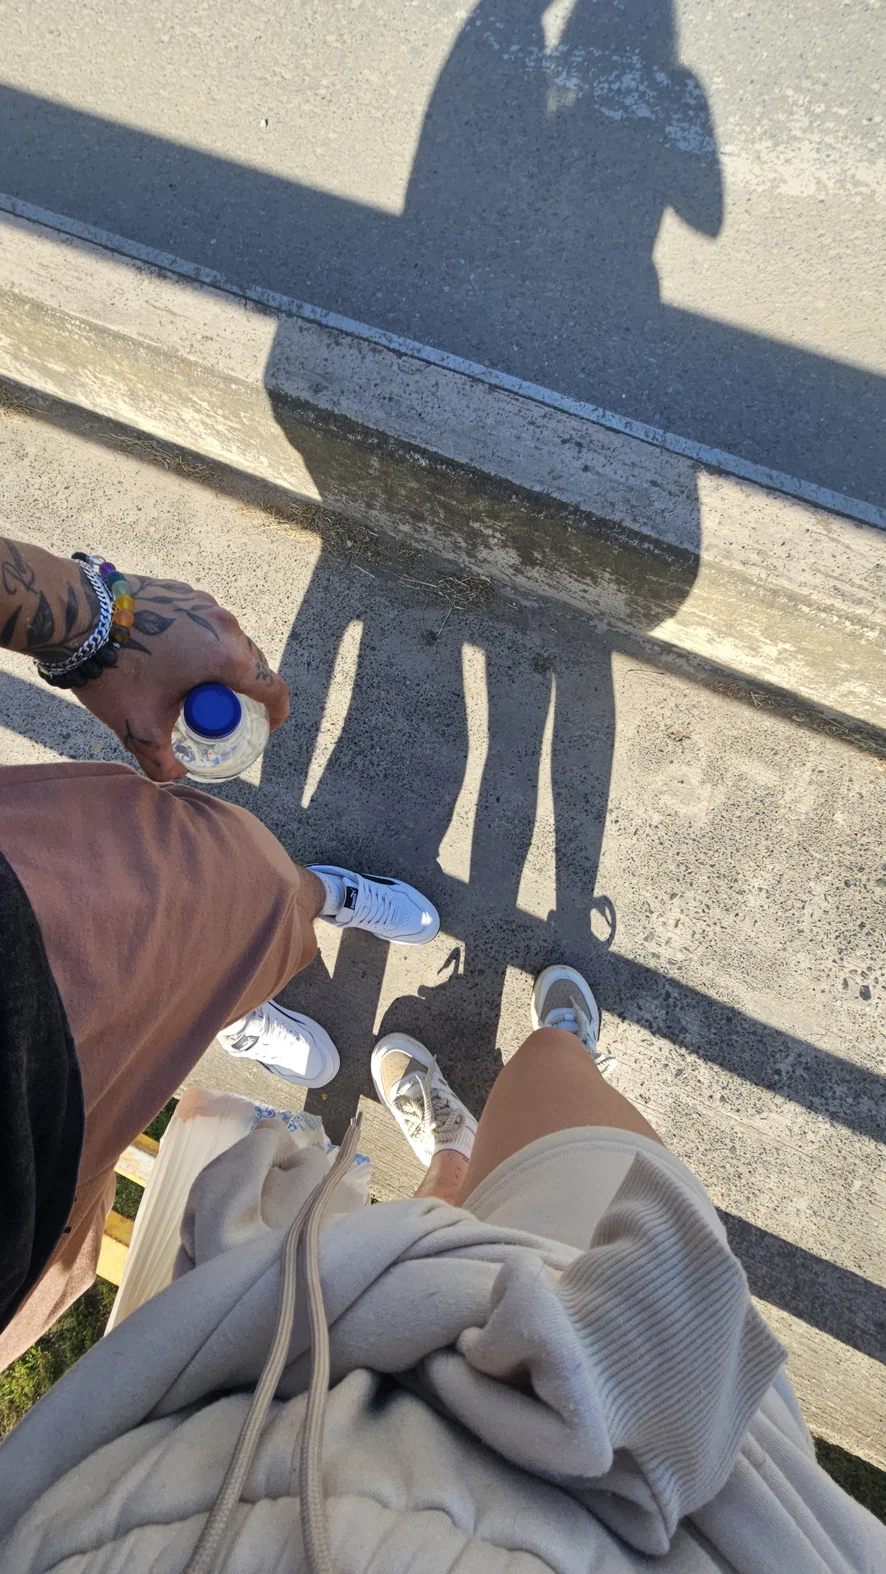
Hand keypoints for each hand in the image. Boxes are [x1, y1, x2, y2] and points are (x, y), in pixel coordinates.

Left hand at [77, 573, 289, 780]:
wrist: (76, 619)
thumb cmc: (114, 673)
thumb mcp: (140, 729)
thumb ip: (161, 763)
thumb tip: (176, 775)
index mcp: (226, 658)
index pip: (273, 688)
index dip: (276, 713)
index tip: (267, 726)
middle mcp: (224, 625)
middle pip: (253, 663)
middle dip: (244, 691)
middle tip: (220, 711)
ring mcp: (203, 603)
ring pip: (228, 640)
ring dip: (219, 664)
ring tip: (192, 684)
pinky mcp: (181, 591)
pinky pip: (203, 622)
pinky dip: (198, 642)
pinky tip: (170, 656)